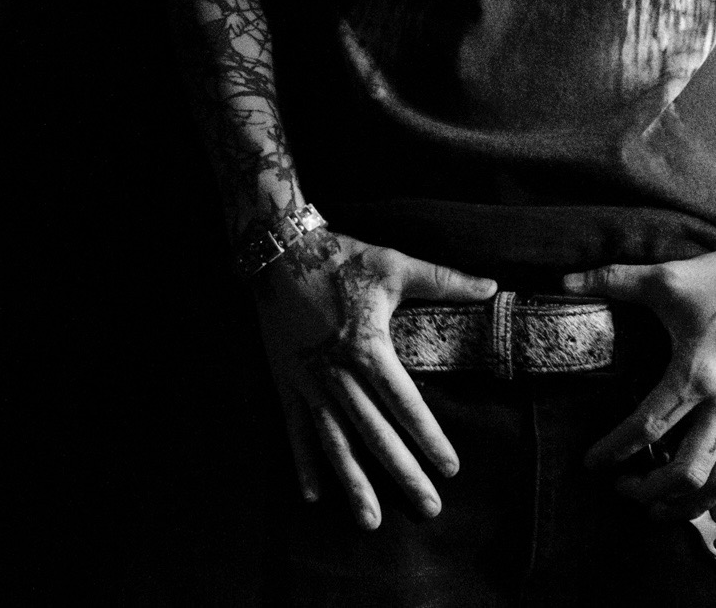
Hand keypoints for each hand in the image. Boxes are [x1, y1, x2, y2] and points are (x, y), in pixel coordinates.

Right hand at [254, 232, 496, 529]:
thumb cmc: (340, 257)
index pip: (404, 402)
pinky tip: (313, 495)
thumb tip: (493, 287)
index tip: (451, 469)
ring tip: (371, 521)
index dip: (428, 436)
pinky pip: (294, 427)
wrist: (278, 250)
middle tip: (429, 508)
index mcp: (367, 346)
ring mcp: (308, 380)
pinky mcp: (285, 380)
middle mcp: (337, 372)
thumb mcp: (394, 264)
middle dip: (402, 472)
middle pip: (374, 431)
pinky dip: (302, 461)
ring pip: (334, 440)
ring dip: (352, 482)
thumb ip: (444, 280)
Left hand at [563, 251, 715, 519]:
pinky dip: (715, 494)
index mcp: (695, 375)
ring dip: (688, 503)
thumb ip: (610, 280)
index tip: (591, 463)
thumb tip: (559, 281)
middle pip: (687, 471)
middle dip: (650, 490)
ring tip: (656, 506)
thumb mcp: (663, 279)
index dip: (615, 448)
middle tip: (621, 488)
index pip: (648, 426)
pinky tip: (697, 495)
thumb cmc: (714, 283)